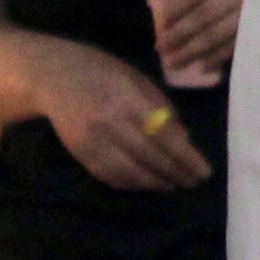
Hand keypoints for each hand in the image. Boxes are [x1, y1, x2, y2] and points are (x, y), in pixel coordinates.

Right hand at [36, 44, 213, 191]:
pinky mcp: (79, 153)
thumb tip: (184, 140)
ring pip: (129, 172)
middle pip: (149, 157)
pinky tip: (147, 183)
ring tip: (174, 185)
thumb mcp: (139, 79)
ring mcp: (91, 141)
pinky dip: (131, 184)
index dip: (186, 157)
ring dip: (155, 183)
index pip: (164, 135)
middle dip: (175, 173)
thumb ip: (162, 108)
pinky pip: (109, 176)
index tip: (204, 171)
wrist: (55, 77)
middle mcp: (109, 122)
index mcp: (128, 99)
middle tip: (193, 182)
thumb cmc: (104, 73)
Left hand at [145, 0, 248, 83]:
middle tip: (160, 47)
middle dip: (181, 33)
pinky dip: (219, 57)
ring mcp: (253, 11)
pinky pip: (237, 45)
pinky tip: (203, 66)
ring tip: (174, 62)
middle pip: (205, 14)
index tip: (161, 21)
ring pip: (219, 34)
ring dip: (194, 50)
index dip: (176, 7)